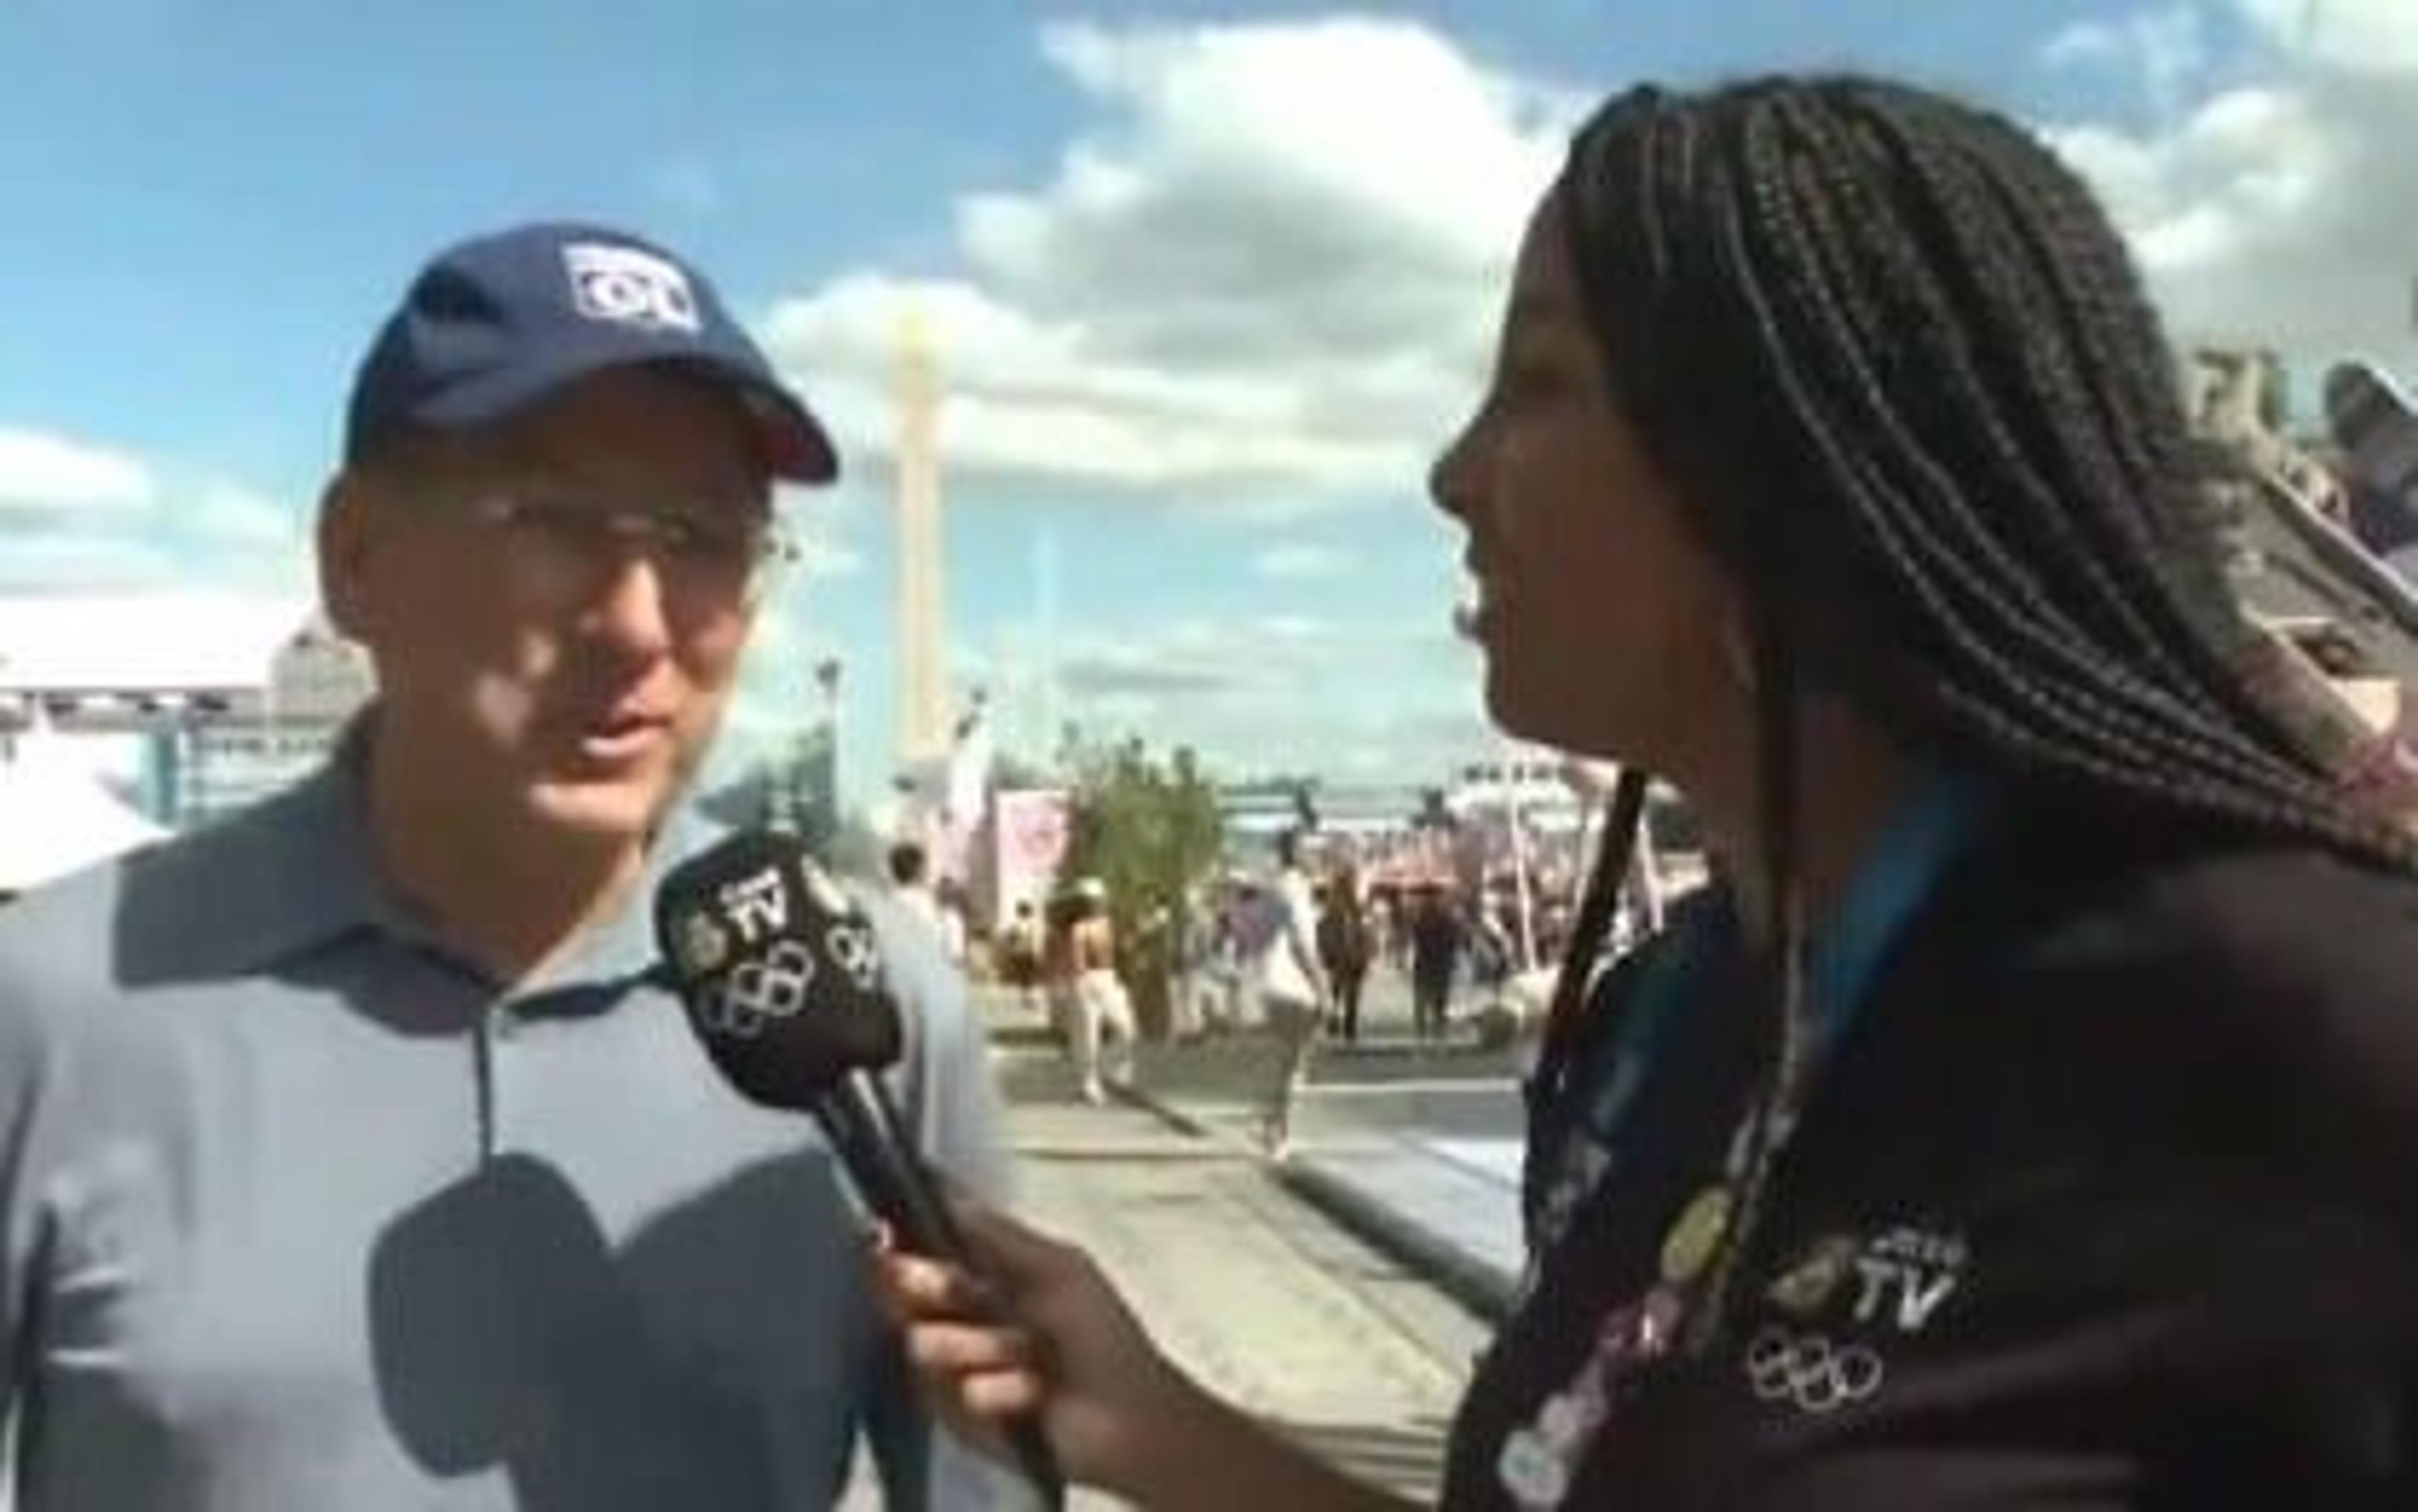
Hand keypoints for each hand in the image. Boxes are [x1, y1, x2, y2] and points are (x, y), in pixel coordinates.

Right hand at [871, 1199, 1207, 1497]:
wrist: (1126, 1419)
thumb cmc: (1102, 1337)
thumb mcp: (1056, 1269)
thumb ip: (998, 1234)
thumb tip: (944, 1192)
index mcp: (977, 1270)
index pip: (919, 1243)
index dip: (898, 1236)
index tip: (887, 1232)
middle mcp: (953, 1313)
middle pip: (902, 1288)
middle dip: (934, 1286)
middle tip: (963, 1294)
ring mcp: (948, 1365)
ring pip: (920, 1341)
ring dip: (979, 1346)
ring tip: (1027, 1355)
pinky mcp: (950, 1414)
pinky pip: (947, 1393)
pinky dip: (997, 1390)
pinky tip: (1030, 1394)